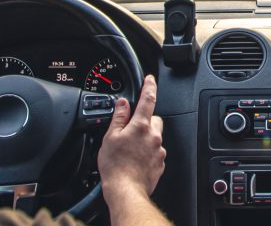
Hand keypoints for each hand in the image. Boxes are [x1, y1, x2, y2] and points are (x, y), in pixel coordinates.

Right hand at [98, 75, 165, 200]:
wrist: (125, 191)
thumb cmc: (115, 167)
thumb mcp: (110, 137)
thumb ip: (118, 118)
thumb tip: (122, 104)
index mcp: (141, 126)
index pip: (148, 99)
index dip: (149, 86)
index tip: (150, 79)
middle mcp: (154, 136)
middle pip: (154, 119)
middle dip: (144, 120)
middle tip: (130, 130)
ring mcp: (159, 150)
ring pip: (155, 136)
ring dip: (145, 138)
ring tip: (130, 149)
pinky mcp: (160, 163)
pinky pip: (155, 151)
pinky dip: (147, 152)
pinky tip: (135, 159)